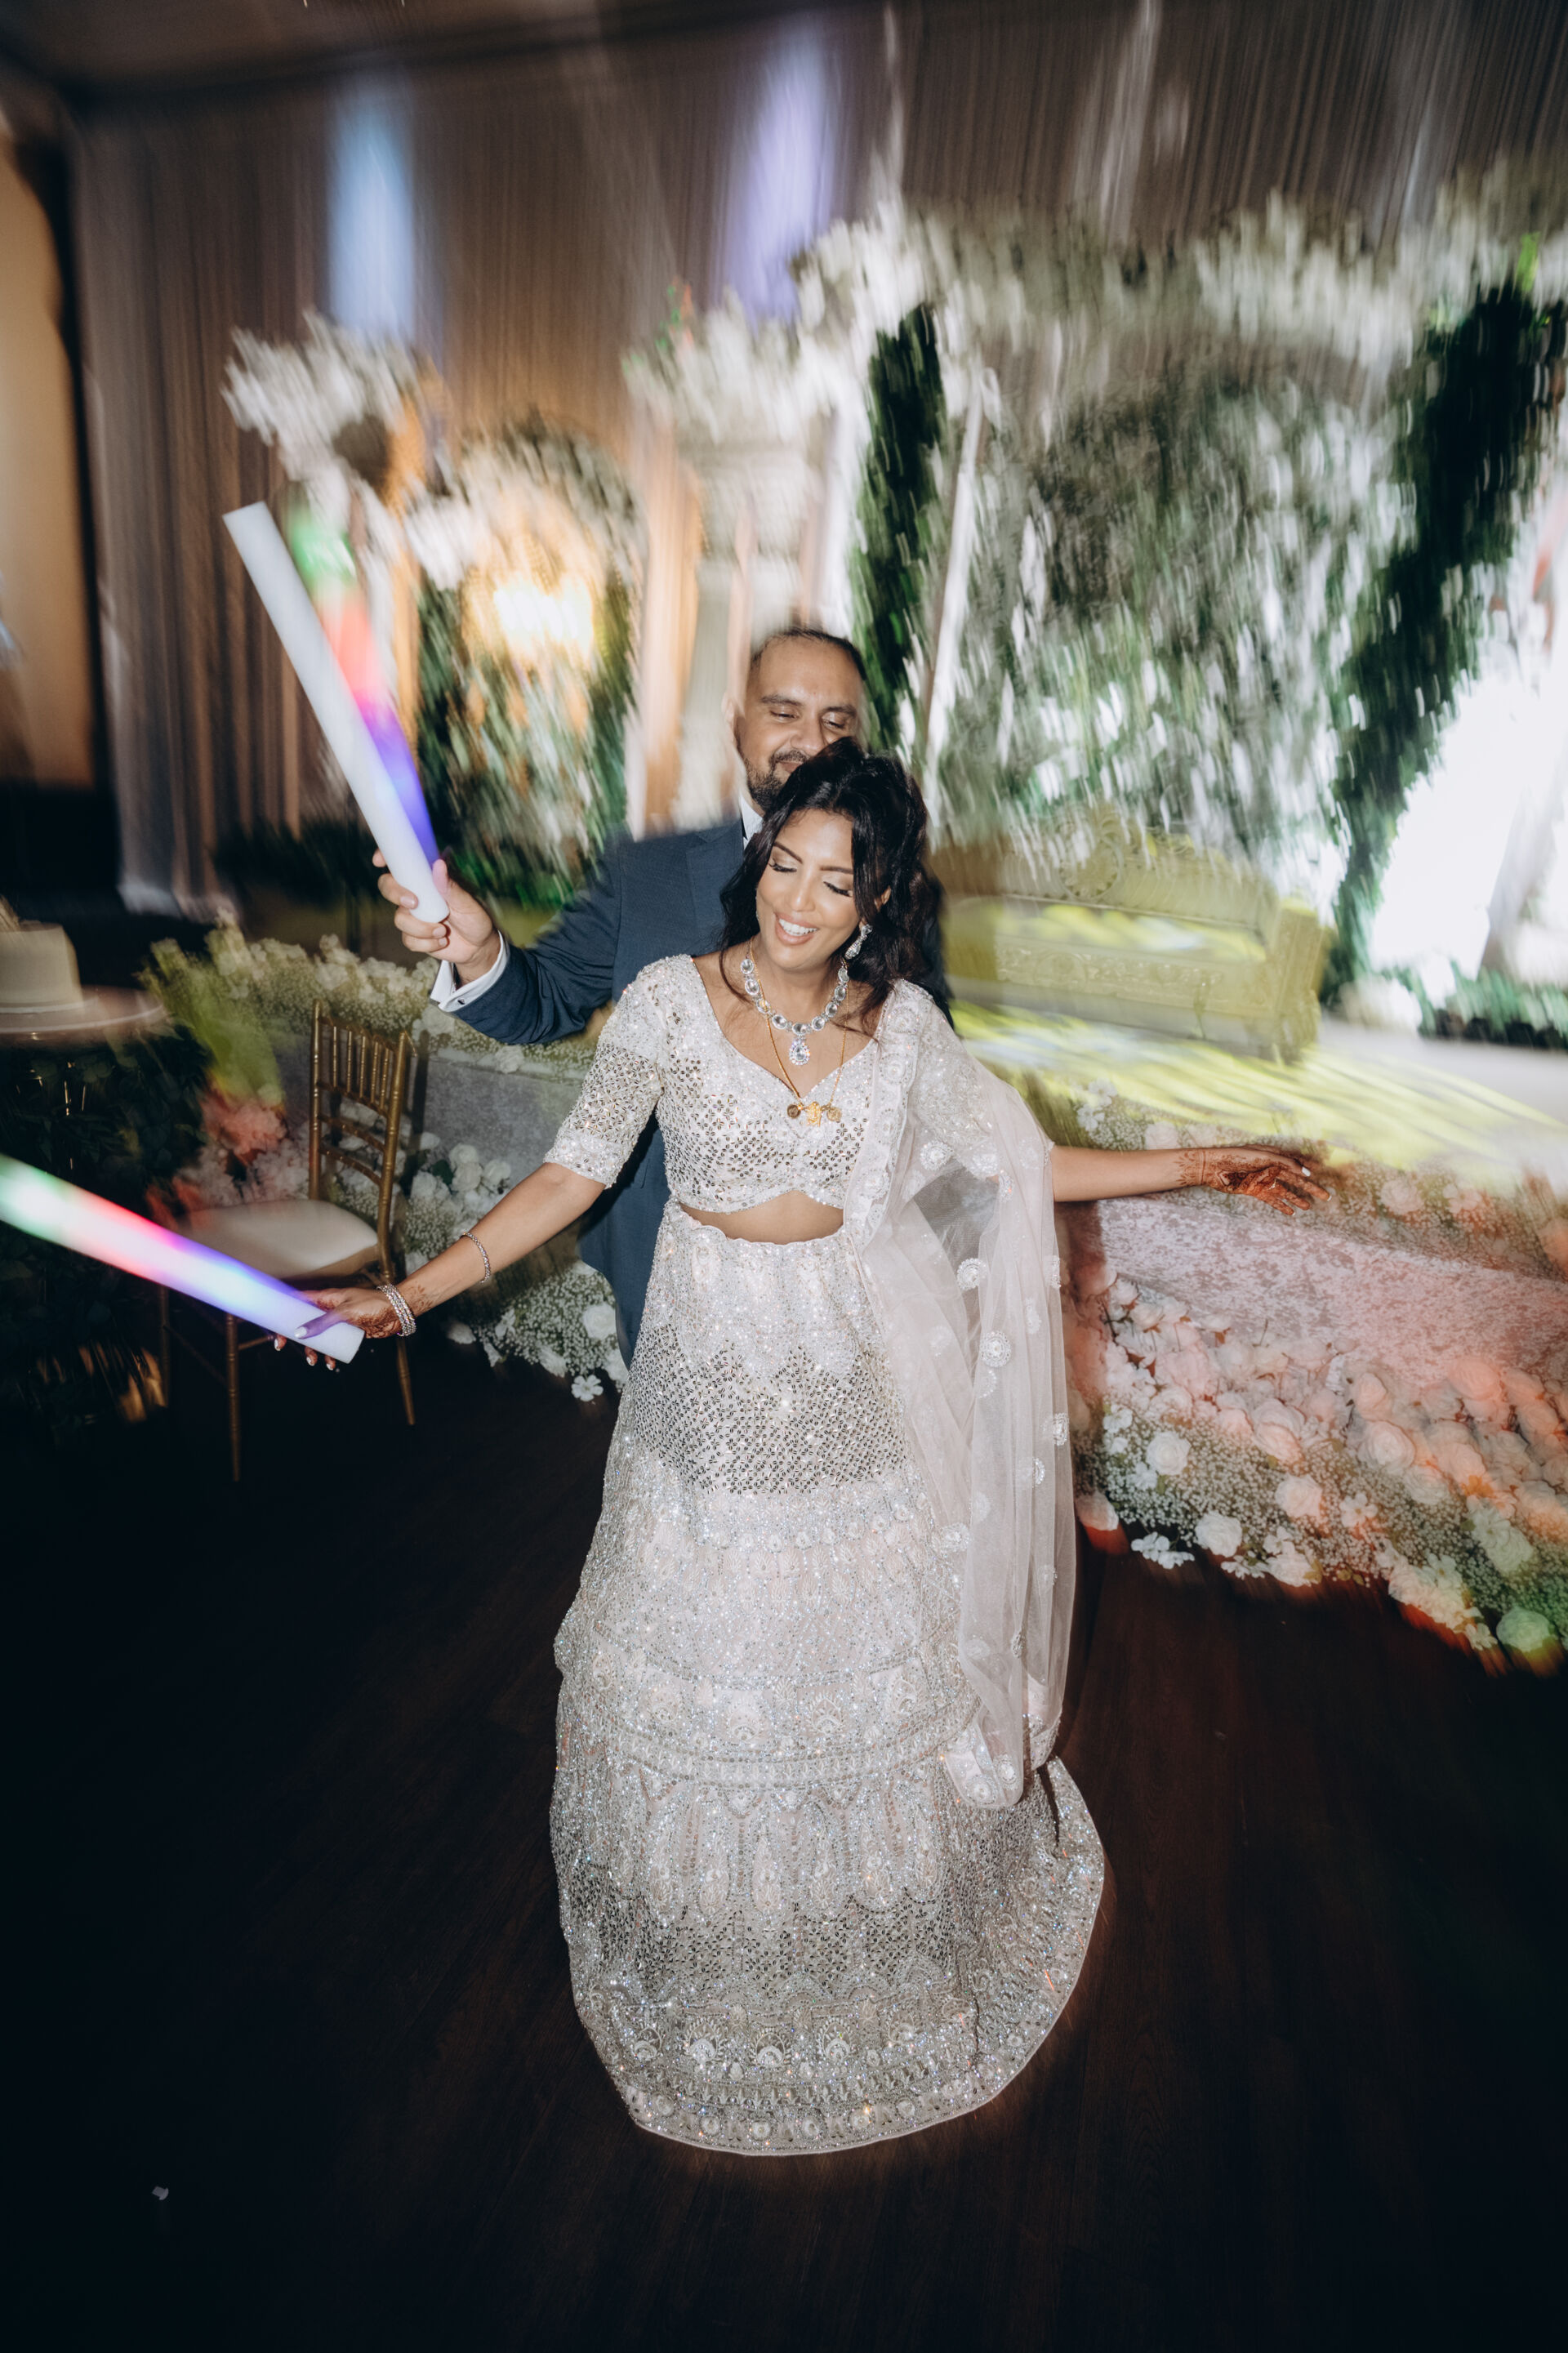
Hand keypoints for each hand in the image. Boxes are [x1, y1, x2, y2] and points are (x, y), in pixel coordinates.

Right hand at [271, 1286, 402, 1366]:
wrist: (397, 1312)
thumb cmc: (373, 1304)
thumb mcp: (345, 1313)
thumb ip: (322, 1322)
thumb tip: (299, 1332)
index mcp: (325, 1298)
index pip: (298, 1302)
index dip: (283, 1312)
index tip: (272, 1324)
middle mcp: (329, 1310)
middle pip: (304, 1322)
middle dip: (293, 1336)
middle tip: (283, 1347)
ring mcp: (338, 1322)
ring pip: (318, 1337)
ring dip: (313, 1349)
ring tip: (313, 1361)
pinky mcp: (348, 1333)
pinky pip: (333, 1345)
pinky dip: (330, 1354)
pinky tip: (331, 1363)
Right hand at [374, 852, 498, 978]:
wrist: (478, 947)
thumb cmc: (474, 918)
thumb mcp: (467, 902)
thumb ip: (451, 887)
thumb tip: (438, 865)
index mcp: (428, 880)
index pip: (401, 864)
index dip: (385, 857)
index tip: (379, 861)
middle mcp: (416, 895)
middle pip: (388, 887)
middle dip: (396, 894)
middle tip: (414, 903)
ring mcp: (413, 915)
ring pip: (399, 919)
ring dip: (421, 928)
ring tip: (443, 931)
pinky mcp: (414, 935)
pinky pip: (408, 939)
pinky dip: (426, 943)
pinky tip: (441, 941)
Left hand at [1177, 1146, 1329, 1215]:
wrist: (1213, 1167)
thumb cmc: (1238, 1156)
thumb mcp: (1265, 1157)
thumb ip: (1286, 1163)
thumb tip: (1308, 1172)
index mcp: (1274, 1155)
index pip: (1297, 1162)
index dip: (1310, 1168)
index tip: (1323, 1173)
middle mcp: (1271, 1167)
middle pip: (1295, 1179)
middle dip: (1309, 1188)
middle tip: (1325, 1196)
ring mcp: (1263, 1180)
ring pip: (1284, 1191)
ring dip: (1296, 1199)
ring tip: (1308, 1207)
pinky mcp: (1254, 1190)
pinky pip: (1271, 1199)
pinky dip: (1281, 1205)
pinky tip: (1291, 1212)